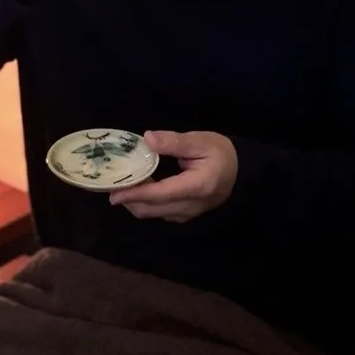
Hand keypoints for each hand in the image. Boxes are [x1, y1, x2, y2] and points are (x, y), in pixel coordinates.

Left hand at [109, 131, 238, 221]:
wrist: (241, 172)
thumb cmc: (221, 153)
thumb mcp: (200, 141)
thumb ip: (174, 142)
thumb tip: (147, 139)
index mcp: (196, 187)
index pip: (159, 194)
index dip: (135, 194)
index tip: (114, 193)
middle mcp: (190, 206)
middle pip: (151, 209)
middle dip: (129, 199)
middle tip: (114, 183)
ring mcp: (187, 214)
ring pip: (152, 214)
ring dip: (136, 202)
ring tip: (125, 183)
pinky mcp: (184, 215)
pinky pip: (159, 213)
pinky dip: (145, 203)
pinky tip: (141, 187)